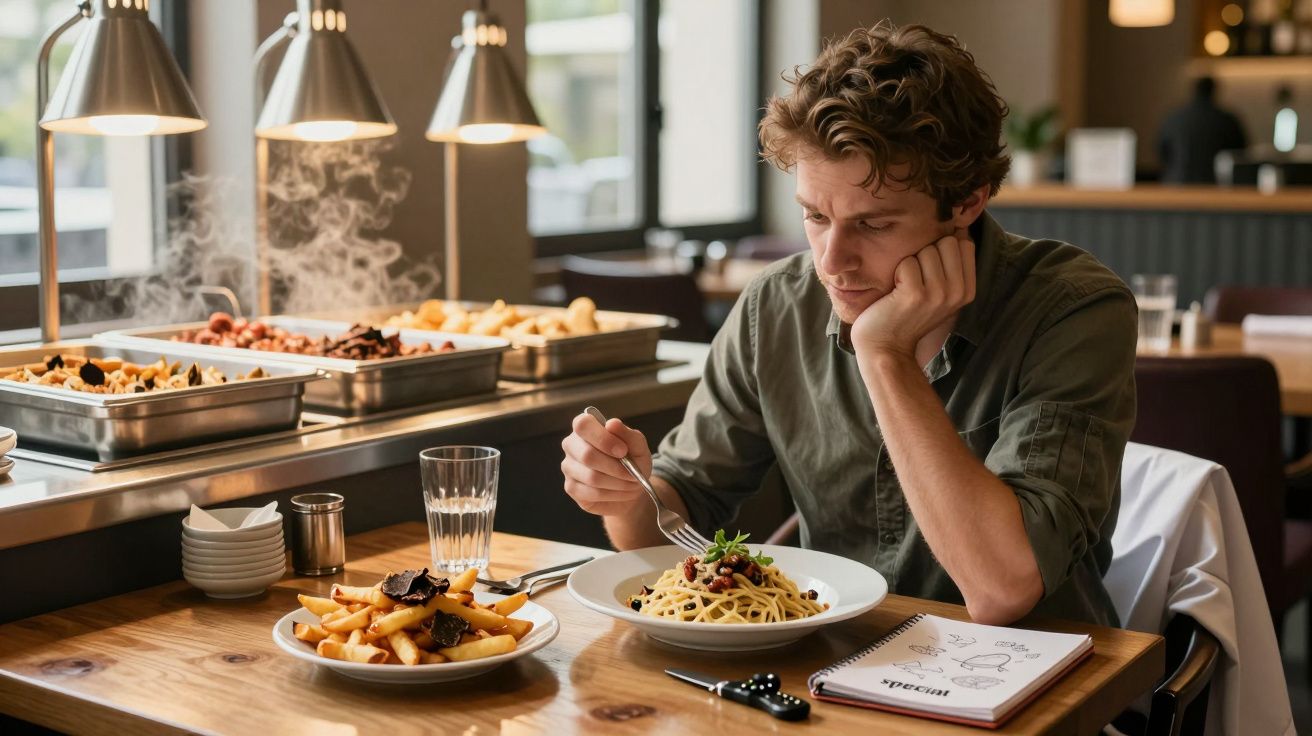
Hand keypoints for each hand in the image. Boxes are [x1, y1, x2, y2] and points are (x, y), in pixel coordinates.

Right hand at [561, 412, 652, 516]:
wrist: (630, 485)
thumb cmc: (632, 459)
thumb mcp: (637, 445)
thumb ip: (627, 434)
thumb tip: (612, 424)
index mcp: (585, 427)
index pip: (583, 425)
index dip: (603, 439)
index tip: (623, 451)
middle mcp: (571, 444)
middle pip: (587, 455)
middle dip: (615, 467)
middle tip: (632, 473)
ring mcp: (568, 467)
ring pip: (591, 477)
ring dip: (617, 482)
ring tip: (631, 483)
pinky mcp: (571, 487)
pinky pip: (591, 493)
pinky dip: (612, 494)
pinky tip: (620, 491)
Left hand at [850, 228, 975, 357]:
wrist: (884, 347)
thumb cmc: (904, 313)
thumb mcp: (936, 289)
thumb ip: (950, 262)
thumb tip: (958, 223)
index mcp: (967, 290)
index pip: (963, 243)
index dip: (941, 248)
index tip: (928, 271)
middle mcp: (958, 292)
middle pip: (947, 241)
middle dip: (925, 253)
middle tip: (913, 280)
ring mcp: (939, 294)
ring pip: (926, 249)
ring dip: (909, 263)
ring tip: (904, 287)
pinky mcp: (916, 294)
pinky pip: (907, 261)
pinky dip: (896, 272)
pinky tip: (895, 292)